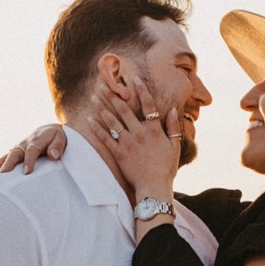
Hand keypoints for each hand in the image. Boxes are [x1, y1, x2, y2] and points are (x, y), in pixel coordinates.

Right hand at [0, 125, 66, 176]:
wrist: (49, 129)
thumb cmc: (57, 137)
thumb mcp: (61, 138)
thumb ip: (57, 146)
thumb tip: (53, 155)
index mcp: (36, 141)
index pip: (31, 151)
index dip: (29, 161)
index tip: (27, 172)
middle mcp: (24, 144)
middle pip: (14, 154)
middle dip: (8, 164)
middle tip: (3, 174)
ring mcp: (18, 148)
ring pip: (6, 157)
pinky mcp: (14, 152)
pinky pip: (4, 159)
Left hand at [89, 77, 181, 199]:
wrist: (154, 187)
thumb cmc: (166, 168)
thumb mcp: (174, 147)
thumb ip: (173, 127)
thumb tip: (174, 110)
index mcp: (154, 130)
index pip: (148, 105)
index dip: (142, 90)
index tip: (135, 78)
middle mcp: (140, 133)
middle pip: (125, 109)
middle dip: (114, 95)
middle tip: (104, 83)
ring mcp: (128, 143)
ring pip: (113, 121)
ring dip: (102, 107)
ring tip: (94, 96)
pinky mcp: (119, 154)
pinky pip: (106, 138)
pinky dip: (97, 128)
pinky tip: (89, 118)